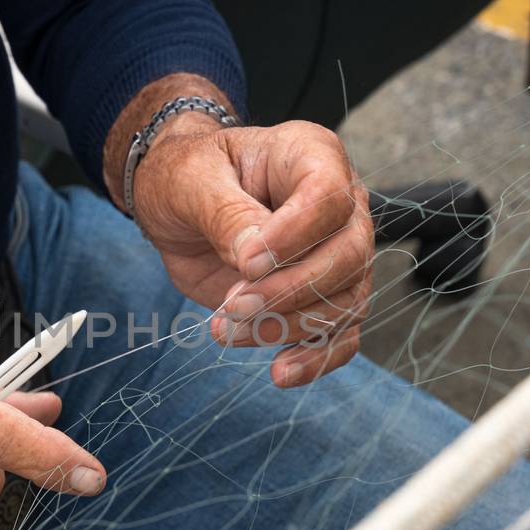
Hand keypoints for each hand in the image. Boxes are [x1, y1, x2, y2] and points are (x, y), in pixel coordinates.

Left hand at [131, 116, 373, 386]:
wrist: (181, 204)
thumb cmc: (189, 177)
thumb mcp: (192, 182)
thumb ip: (226, 215)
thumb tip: (255, 259)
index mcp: (312, 157)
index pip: (330, 198)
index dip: (294, 237)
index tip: (246, 263)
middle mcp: (339, 205)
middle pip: (348, 256)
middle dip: (289, 290)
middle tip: (232, 305)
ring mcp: (337, 253)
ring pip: (347, 301)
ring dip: (289, 326)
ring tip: (227, 329)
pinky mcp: (322, 296)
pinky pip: (341, 335)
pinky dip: (316, 359)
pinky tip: (281, 372)